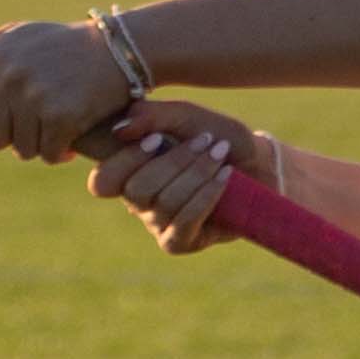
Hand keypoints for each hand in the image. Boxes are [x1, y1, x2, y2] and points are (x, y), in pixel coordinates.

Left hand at [0, 16, 131, 158]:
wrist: (119, 49)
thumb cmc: (63, 47)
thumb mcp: (18, 42)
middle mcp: (10, 78)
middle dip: (15, 135)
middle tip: (38, 118)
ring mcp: (36, 98)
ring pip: (21, 150)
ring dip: (40, 143)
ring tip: (57, 121)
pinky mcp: (63, 117)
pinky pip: (50, 155)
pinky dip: (62, 150)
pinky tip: (73, 130)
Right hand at [91, 101, 265, 252]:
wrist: (256, 162)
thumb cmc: (215, 137)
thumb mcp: (185, 117)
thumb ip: (151, 116)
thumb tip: (120, 130)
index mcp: (129, 173)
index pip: (102, 182)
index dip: (125, 162)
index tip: (157, 138)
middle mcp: (137, 203)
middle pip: (137, 190)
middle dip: (175, 162)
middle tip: (206, 141)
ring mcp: (157, 225)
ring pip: (166, 203)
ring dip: (198, 174)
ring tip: (220, 154)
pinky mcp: (179, 242)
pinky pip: (184, 223)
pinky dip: (206, 195)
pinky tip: (225, 176)